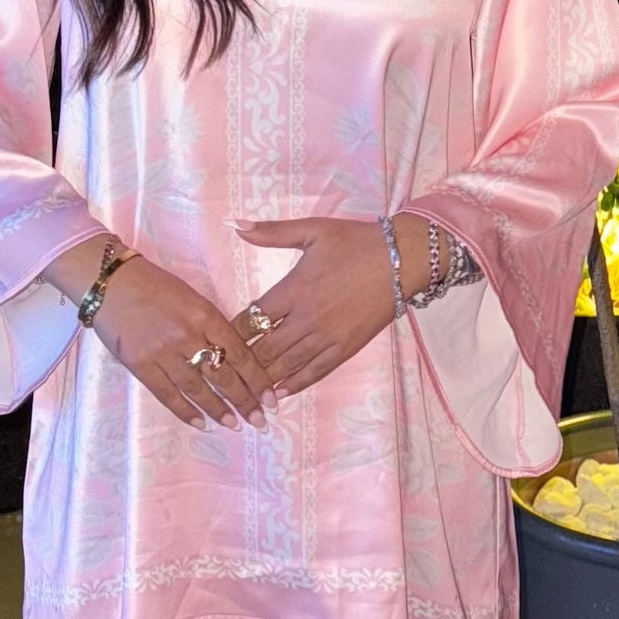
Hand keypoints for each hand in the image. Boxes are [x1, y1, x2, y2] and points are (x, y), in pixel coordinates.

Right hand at [73, 250, 271, 430]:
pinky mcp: (140, 364)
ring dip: (219, 410)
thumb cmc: (156, 286)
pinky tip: (202, 424)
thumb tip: (234, 359)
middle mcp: (188, 335)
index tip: (271, 399)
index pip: (240, 354)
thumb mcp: (193, 299)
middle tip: (260, 422)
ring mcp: (163, 352)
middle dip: (245, 402)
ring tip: (235, 425)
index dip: (258, 380)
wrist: (112, 283)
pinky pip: (168, 395)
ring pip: (198, 389)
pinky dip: (186, 412)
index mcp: (206, 315)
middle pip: (223, 376)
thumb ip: (213, 327)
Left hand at [233, 214, 429, 401]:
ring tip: (244, 390)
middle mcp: (307, 318)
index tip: (216, 340)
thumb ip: (272, 232)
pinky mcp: (346, 348)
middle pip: (266, 348)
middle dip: (243, 361)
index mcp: (295, 289)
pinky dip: (295, 384)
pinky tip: (279, 394)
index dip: (232, 331)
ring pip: (287, 365)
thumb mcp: (313, 230)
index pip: (253, 317)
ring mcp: (328, 337)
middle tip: (224, 372)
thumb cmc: (355, 242)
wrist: (402, 260)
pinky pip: (316, 372)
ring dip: (264, 378)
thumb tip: (236, 224)